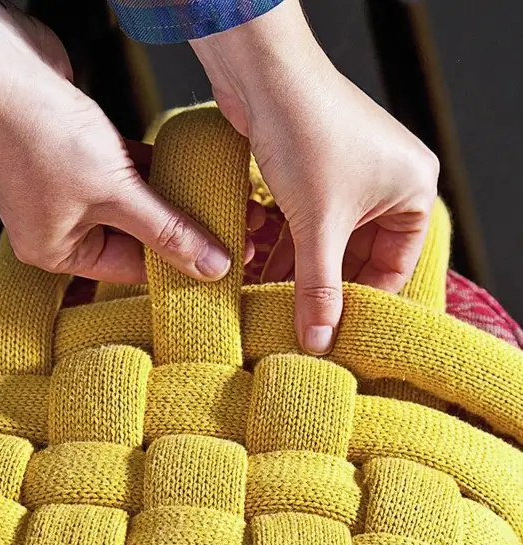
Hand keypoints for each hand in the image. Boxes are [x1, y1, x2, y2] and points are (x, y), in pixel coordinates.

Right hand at [0, 3, 263, 282]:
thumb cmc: (42, 134)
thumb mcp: (116, 193)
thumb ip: (167, 231)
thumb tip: (213, 267)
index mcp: (57, 251)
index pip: (132, 269)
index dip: (182, 264)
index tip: (227, 260)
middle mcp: (59, 224)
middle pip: (137, 237)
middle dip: (186, 231)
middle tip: (238, 229)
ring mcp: (66, 188)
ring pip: (135, 204)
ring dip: (178, 200)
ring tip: (228, 200)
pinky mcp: (76, 154)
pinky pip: (126, 174)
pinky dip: (155, 171)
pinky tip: (194, 170)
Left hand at [192, 0, 439, 353]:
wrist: (263, 72)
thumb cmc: (306, 136)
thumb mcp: (317, 226)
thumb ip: (317, 289)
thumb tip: (318, 343)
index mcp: (413, 190)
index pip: (395, 266)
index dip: (362, 301)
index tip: (332, 332)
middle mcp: (388, 180)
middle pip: (359, 255)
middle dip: (323, 286)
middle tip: (299, 321)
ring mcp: (352, 173)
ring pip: (328, 240)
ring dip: (299, 269)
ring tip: (272, 300)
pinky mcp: (317, 168)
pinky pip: (308, 220)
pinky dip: (287, 244)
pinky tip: (259, 269)